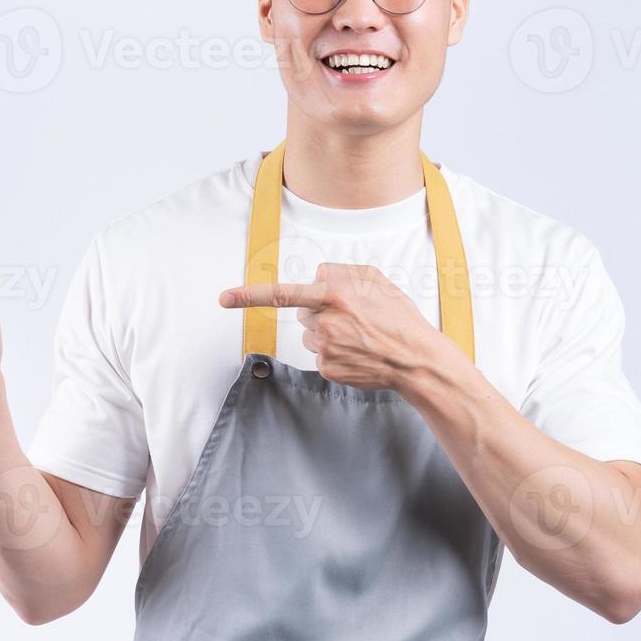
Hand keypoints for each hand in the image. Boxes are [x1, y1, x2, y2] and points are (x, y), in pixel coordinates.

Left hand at [218, 262, 442, 390]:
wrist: (416, 359)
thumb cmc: (397, 316)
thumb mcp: (375, 279)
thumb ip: (341, 272)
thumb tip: (316, 277)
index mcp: (336, 295)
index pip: (284, 293)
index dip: (249, 295)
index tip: (224, 298)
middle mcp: (326, 322)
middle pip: (303, 310)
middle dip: (320, 310)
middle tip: (352, 316)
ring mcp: (324, 348)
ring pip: (310, 333)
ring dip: (327, 331)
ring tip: (358, 335)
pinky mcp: (327, 368)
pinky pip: (319, 354)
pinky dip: (334, 351)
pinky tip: (356, 352)